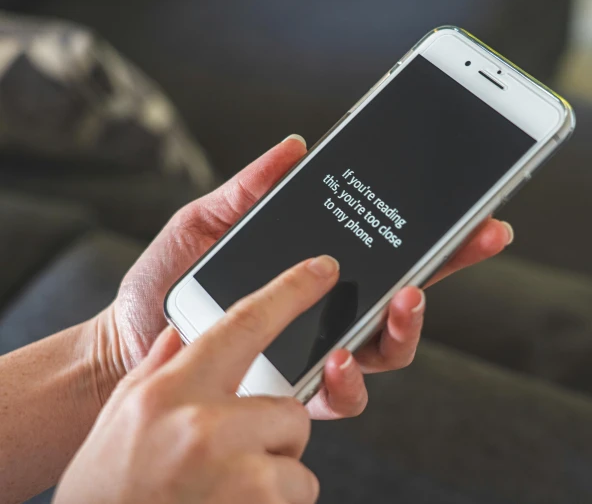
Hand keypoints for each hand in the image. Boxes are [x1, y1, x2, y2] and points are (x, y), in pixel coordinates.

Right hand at [56, 257, 339, 503]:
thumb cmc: (109, 491)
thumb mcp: (123, 419)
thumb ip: (159, 370)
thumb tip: (181, 331)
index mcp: (170, 392)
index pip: (244, 323)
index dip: (291, 292)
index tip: (323, 270)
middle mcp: (204, 425)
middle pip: (291, 411)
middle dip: (274, 439)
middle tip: (229, 466)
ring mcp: (234, 470)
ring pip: (298, 460)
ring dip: (273, 481)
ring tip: (223, 496)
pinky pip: (299, 495)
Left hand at [98, 135, 513, 418]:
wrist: (128, 341)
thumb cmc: (171, 280)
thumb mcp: (209, 221)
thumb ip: (251, 188)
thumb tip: (294, 147)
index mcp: (323, 270)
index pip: (394, 251)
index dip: (443, 239)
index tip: (482, 218)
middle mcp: (334, 314)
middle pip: (407, 302)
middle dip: (442, 277)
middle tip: (447, 255)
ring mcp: (320, 355)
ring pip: (387, 353)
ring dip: (403, 331)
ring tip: (396, 304)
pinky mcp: (297, 393)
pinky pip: (341, 396)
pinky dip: (348, 380)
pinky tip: (336, 358)